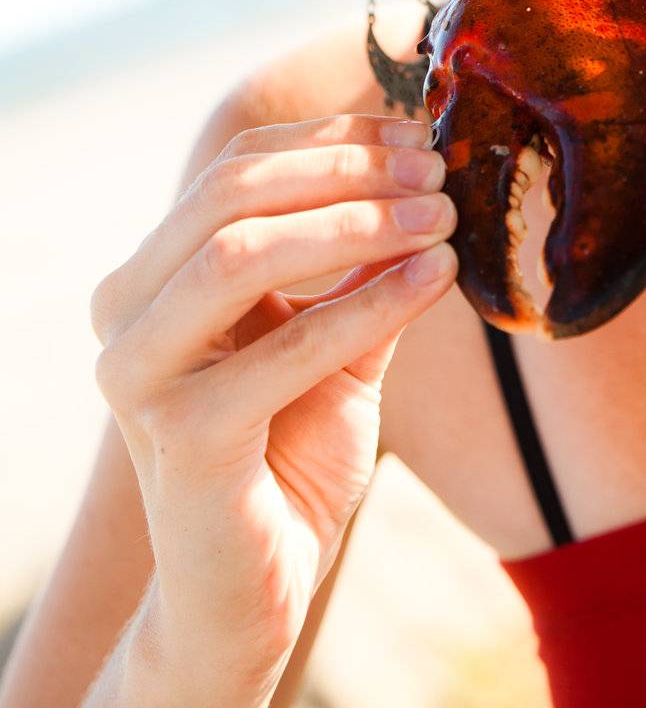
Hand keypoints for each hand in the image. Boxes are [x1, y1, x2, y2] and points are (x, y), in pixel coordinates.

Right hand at [90, 114, 456, 702]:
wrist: (253, 587)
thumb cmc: (289, 451)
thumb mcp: (333, 338)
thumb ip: (363, 264)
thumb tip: (426, 176)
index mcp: (154, 274)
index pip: (236, 166)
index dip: (331, 140)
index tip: (417, 136)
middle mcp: (127, 312)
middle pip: (232, 193)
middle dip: (346, 171)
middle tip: (437, 172)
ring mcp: (140, 373)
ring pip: (240, 251)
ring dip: (357, 224)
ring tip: (442, 219)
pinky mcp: (178, 438)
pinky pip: (285, 349)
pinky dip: (368, 305)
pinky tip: (434, 281)